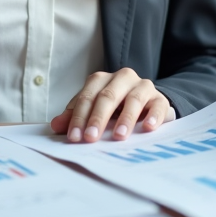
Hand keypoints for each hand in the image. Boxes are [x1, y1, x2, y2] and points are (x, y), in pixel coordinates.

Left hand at [49, 68, 174, 142]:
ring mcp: (143, 86)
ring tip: (119, 136)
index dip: (78, 117)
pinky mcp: (160, 98)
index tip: (73, 137)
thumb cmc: (115, 109)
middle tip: (90, 138)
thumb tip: (55, 126)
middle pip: (108, 96)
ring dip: (125, 118)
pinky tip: (148, 128)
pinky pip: (158, 105)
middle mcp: (122, 78)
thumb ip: (75, 117)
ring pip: (133, 99)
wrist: (147, 105)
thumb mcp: (94, 111)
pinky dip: (153, 116)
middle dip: (97, 118)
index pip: (87, 97)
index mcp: (102, 80)